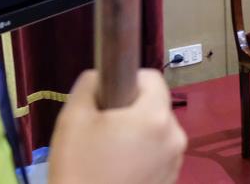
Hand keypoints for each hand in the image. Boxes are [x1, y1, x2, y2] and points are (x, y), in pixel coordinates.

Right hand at [48, 69, 186, 183]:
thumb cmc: (79, 168)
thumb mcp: (73, 118)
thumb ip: (90, 84)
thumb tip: (100, 77)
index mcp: (155, 117)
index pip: (152, 77)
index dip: (128, 80)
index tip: (107, 98)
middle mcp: (176, 137)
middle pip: (156, 106)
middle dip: (132, 110)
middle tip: (103, 129)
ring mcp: (176, 163)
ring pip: (157, 131)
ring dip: (138, 134)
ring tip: (109, 154)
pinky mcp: (171, 182)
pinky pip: (158, 155)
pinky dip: (143, 156)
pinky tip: (119, 170)